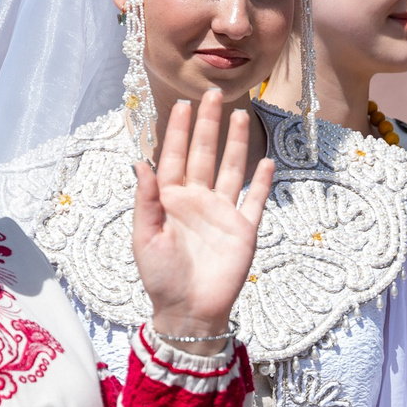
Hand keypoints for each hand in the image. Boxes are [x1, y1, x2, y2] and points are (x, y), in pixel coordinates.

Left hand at [134, 89, 276, 341]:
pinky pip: (254, 200)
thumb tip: (139, 162)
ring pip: (231, 169)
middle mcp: (197, 200)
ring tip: (240, 115)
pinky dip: (261, 182)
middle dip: (207, 124)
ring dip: (236, 143)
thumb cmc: (160, 277)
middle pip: (204, 154)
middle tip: (213, 94)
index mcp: (169, 200)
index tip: (182, 103)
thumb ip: (145, 200)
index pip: (174, 157)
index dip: (178, 130)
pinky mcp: (243, 230)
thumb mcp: (145, 238)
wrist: (188, 312)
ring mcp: (222, 213)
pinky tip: (266, 161)